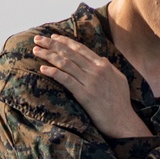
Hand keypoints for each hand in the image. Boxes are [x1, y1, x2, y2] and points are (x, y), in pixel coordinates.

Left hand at [32, 35, 147, 138]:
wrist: (123, 121)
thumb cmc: (121, 103)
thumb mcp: (118, 79)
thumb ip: (108, 68)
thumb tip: (101, 60)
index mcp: (103, 64)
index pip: (80, 49)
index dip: (65, 42)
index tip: (53, 37)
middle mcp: (96, 70)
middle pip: (70, 53)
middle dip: (52, 44)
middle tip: (38, 39)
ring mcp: (90, 81)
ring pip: (65, 64)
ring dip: (48, 56)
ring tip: (36, 51)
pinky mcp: (84, 94)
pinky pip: (66, 80)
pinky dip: (53, 72)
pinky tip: (43, 69)